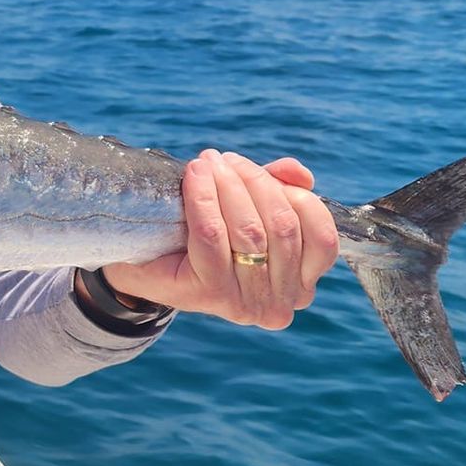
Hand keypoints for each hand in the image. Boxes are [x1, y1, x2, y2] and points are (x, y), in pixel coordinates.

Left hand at [100, 151, 338, 328]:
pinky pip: (213, 235)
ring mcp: (247, 304)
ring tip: (207, 163)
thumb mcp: (248, 210)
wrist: (144, 268)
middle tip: (222, 160)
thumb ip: (278, 190)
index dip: (296, 195)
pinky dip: (204, 198)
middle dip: (253, 182)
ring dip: (228, 185)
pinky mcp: (210, 294)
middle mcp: (280, 305)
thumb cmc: (202, 239)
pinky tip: (194, 176)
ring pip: (250, 230)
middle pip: (282, 227)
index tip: (258, 169)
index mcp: (302, 286)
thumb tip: (300, 174)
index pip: (321, 237)